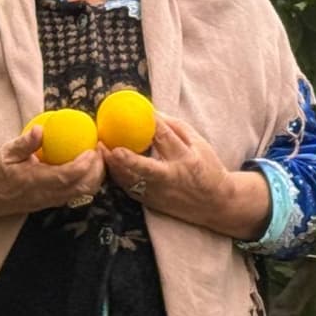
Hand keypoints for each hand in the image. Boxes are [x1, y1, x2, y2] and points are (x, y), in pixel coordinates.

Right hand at [0, 124, 105, 212]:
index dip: (85, 164)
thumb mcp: (6, 154)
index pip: (67, 176)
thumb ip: (24, 143)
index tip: (93, 149)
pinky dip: (89, 181)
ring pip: (84, 193)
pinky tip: (89, 166)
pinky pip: (78, 194)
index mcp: (36, 182)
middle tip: (101, 149)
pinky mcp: (54, 202)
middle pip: (83, 187)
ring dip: (96, 176)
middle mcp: (47, 195)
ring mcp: (52, 201)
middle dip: (98, 169)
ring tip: (98, 156)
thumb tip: (40, 130)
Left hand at [105, 116, 231, 218]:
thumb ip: (177, 128)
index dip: (151, 125)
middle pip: (146, 168)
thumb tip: (153, 112)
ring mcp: (159, 193)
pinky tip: (109, 163)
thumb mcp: (200, 145)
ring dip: (115, 166)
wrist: (215, 203)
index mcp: (187, 160)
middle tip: (110, 147)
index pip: (166, 138)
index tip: (137, 111)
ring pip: (132, 181)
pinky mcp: (151, 202)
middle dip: (127, 158)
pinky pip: (129, 188)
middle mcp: (172, 178)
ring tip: (101, 150)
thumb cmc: (208, 169)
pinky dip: (118, 175)